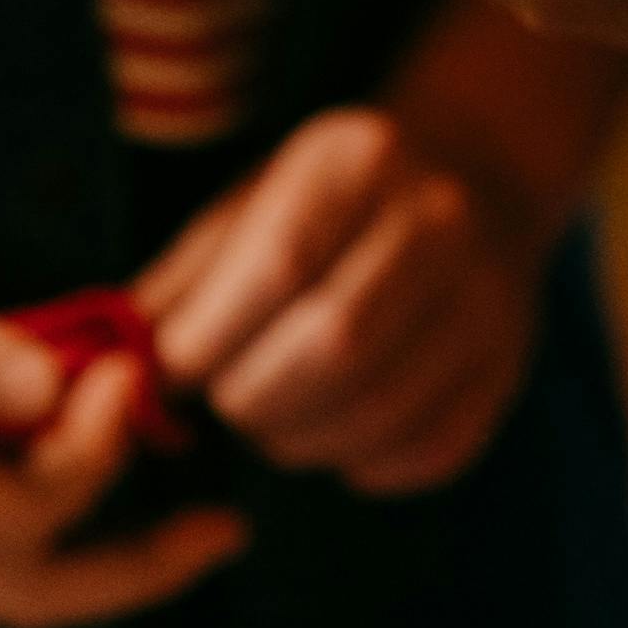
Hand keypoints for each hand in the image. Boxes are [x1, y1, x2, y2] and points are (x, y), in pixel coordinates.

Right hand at [0, 197, 248, 627]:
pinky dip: (37, 521)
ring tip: (183, 521)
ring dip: (93, 553)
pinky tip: (76, 478)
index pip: (25, 514)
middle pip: (28, 588)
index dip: (98, 447)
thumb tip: (50, 384)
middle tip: (232, 529)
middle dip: (134, 567)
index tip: (135, 361)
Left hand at [134, 108, 547, 496]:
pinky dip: (367, 465)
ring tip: (272, 423)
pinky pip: (432, 448)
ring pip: (380, 408)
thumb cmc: (336, 195)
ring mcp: (487, 297)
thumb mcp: (258, 196)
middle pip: (334, 345)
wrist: (480, 171)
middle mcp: (439, 221)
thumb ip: (190, 277)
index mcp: (361, 162)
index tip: (172, 369)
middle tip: (224, 403)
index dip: (212, 337)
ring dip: (302, 440)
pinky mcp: (509, 363)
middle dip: (253, 397)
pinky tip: (336, 439)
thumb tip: (118, 366)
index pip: (281, 266)